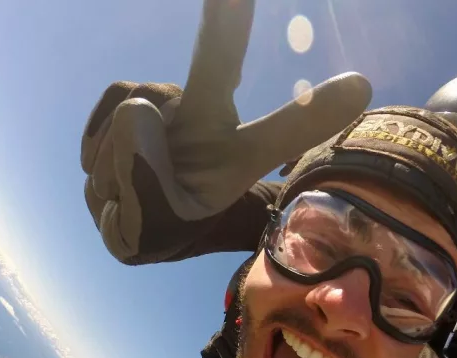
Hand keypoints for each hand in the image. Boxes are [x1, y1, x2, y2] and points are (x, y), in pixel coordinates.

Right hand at [81, 0, 371, 263]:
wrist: (136, 214)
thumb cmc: (167, 222)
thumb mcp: (153, 232)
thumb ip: (145, 190)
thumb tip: (135, 116)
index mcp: (235, 158)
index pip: (280, 135)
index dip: (313, 115)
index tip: (359, 86)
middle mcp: (208, 121)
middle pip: (216, 67)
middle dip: (224, 27)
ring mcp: (167, 105)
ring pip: (128, 123)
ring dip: (115, 168)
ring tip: (130, 192)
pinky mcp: (129, 97)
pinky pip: (106, 114)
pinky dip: (97, 149)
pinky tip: (112, 166)